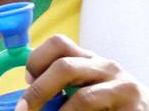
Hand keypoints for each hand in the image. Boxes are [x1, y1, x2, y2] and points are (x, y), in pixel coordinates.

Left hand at [16, 36, 148, 110]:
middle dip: (38, 89)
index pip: (59, 44)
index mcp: (93, 60)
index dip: (37, 60)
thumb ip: (70, 83)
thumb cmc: (119, 103)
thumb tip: (30, 94)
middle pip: (65, 67)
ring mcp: (123, 88)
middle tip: (24, 110)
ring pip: (82, 98)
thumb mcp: (96, 86)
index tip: (26, 80)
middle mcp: (107, 68)